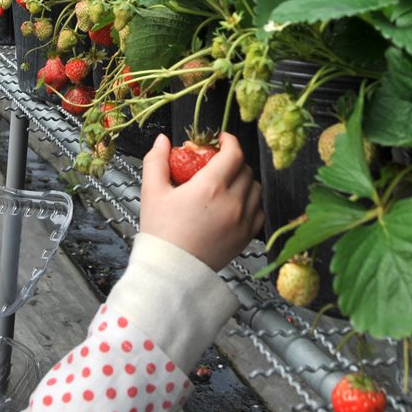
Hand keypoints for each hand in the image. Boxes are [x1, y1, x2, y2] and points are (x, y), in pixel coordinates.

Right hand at [139, 132, 263, 270]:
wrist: (171, 271)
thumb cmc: (161, 234)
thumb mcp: (152, 192)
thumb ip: (157, 161)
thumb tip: (162, 140)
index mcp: (210, 187)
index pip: (234, 153)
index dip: (230, 141)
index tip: (222, 140)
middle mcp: (232, 202)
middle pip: (245, 169)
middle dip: (233, 161)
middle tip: (217, 163)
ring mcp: (242, 221)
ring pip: (255, 188)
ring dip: (243, 180)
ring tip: (226, 184)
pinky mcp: (246, 237)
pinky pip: (259, 211)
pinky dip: (251, 203)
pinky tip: (235, 205)